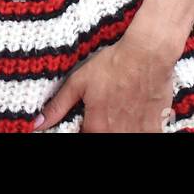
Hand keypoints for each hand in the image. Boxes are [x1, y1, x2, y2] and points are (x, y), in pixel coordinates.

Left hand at [35, 33, 174, 132]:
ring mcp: (138, 133)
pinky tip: (134, 113)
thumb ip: (58, 106)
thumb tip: (37, 124)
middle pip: (103, 138)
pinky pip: (144, 136)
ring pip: (123, 138)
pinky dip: (137, 128)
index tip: (86, 119)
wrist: (147, 55)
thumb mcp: (79, 81)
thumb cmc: (113, 64)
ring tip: (119, 110)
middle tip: (105, 109)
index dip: (82, 129)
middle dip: (100, 128)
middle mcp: (117, 134)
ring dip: (118, 128)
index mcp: (97, 126)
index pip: (82, 138)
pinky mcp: (156, 128)